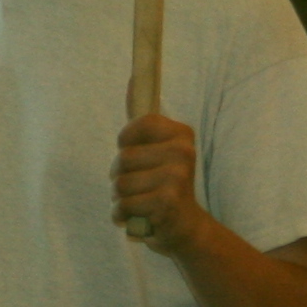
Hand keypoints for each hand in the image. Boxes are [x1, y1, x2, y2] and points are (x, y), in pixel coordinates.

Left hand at [111, 111, 206, 255]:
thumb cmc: (164, 188)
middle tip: (141, 188)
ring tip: (140, 203)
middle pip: (122, 159)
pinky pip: (122, 206)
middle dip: (119, 178)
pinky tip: (139, 218)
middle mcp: (183, 152)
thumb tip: (132, 77)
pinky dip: (122, 216)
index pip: (137, 124)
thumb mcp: (156, 151)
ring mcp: (176, 177)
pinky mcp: (167, 202)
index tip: (136, 156)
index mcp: (181, 135)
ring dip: (120, 199)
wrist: (186, 230)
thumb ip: (143, 122)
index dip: (125, 143)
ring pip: (119, 184)